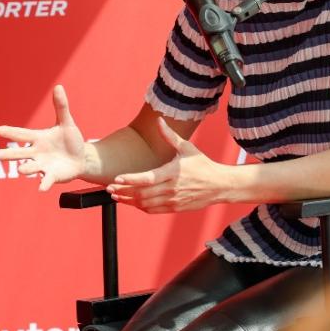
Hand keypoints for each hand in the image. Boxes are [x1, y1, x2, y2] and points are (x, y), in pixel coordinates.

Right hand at [0, 85, 87, 190]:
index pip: (22, 134)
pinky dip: (43, 184)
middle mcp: (37, 152)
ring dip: (26, 168)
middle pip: (20, 153)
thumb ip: (61, 106)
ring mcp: (43, 165)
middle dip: (8, 155)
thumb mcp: (66, 122)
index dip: (11, 132)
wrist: (81, 158)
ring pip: (31, 166)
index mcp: (38, 138)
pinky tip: (41, 188)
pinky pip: (46, 180)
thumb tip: (58, 87)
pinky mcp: (52, 175)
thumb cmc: (70, 140)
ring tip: (20, 169)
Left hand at [107, 117, 231, 212]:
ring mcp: (173, 200)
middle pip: (142, 193)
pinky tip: (133, 202)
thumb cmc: (203, 165)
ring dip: (129, 201)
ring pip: (146, 204)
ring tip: (116, 196)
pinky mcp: (175, 208)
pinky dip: (141, 207)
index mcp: (172, 173)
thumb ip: (170, 136)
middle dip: (123, 192)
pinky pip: (154, 210)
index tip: (116, 179)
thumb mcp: (187, 148)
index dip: (130, 180)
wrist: (220, 185)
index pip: (146, 178)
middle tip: (109, 189)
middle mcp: (171, 189)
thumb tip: (159, 120)